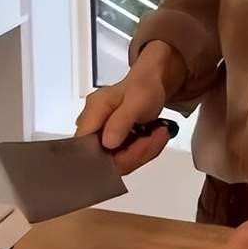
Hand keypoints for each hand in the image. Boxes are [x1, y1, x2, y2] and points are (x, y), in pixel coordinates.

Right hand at [76, 41, 185, 174]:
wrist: (148, 85)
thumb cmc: (141, 88)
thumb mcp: (136, 100)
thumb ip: (121, 120)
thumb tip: (107, 143)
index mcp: (91, 116)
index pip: (88, 151)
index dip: (115, 157)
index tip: (143, 143)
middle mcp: (90, 131)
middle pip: (106, 161)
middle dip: (137, 153)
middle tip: (158, 135)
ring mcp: (100, 140)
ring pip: (119, 163)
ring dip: (144, 152)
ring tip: (159, 132)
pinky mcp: (111, 146)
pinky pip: (125, 159)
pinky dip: (143, 151)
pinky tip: (153, 137)